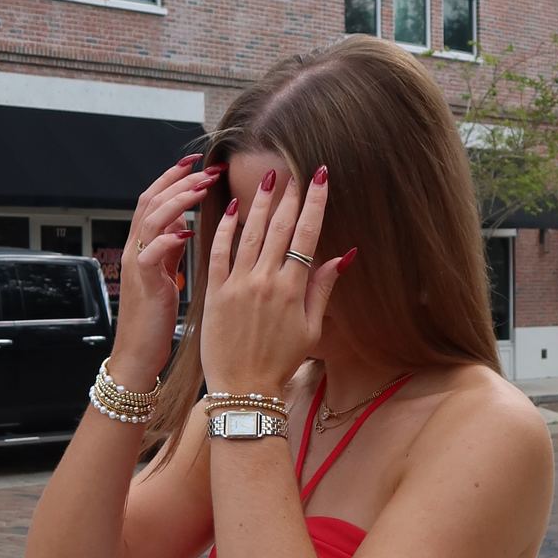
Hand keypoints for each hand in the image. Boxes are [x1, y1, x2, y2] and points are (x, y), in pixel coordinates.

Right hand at [108, 155, 221, 391]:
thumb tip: (185, 222)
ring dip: (179, 200)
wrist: (137, 354)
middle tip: (209, 169)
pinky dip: (169, 239)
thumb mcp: (165, 274)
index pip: (154, 197)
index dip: (173, 176)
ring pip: (151, 219)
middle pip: (153, 200)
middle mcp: (135, 249)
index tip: (199, 162)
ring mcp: (137, 265)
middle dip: (181, 180)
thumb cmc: (155, 318)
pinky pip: (150, 253)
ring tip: (203, 189)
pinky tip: (189, 233)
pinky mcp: (143, 284)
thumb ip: (171, 247)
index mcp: (142, 244)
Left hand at [200, 166, 354, 396]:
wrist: (244, 388)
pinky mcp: (215, 292)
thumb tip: (343, 256)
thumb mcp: (310, 330)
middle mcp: (266, 281)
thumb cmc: (279, 363)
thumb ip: (322, 289)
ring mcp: (238, 285)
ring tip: (269, 180)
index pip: (307, 235)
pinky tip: (232, 207)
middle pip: (280, 228)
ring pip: (251, 233)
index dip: (315, 202)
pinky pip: (218, 252)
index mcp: (292, 290)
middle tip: (294, 169)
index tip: (321, 177)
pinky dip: (225, 228)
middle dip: (290, 195)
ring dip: (261, 203)